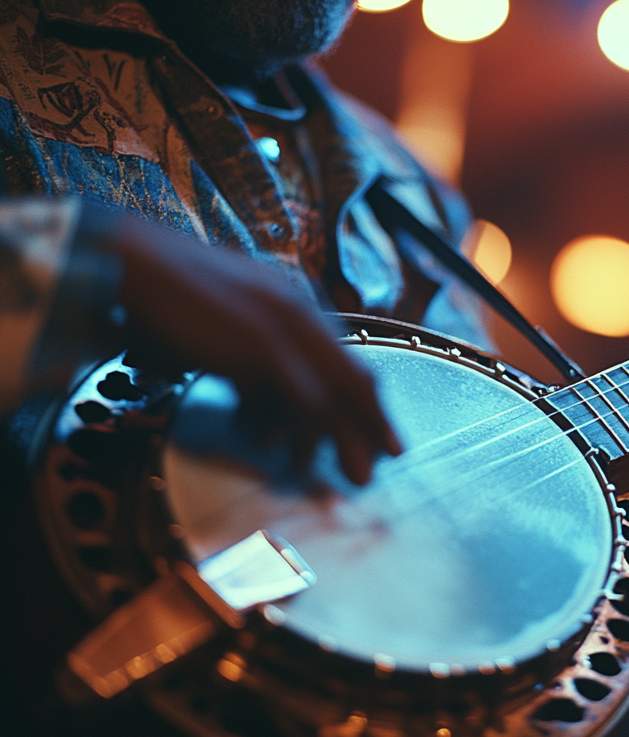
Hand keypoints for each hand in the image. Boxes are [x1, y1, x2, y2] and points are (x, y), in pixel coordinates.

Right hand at [116, 217, 400, 483]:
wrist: (132, 262)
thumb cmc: (167, 295)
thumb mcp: (223, 325)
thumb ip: (251, 361)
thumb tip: (266, 413)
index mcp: (292, 304)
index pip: (345, 356)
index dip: (367, 396)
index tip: (380, 426)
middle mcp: (298, 314)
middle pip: (354, 376)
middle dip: (374, 422)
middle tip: (389, 456)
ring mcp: (284, 330)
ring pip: (336, 395)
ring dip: (345, 439)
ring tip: (351, 473)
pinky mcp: (262, 349)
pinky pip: (304, 402)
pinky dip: (306, 436)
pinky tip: (298, 457)